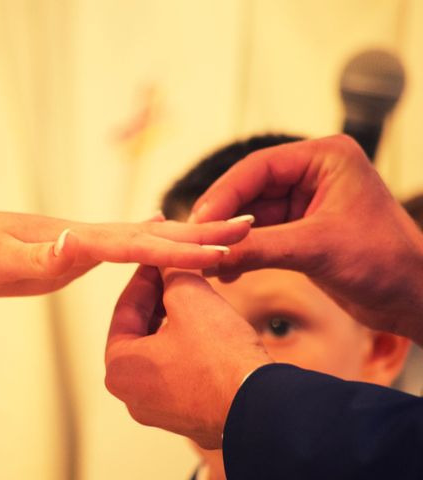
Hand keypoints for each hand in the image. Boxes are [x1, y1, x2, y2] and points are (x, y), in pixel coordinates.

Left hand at [0, 208, 251, 298]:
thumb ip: (39, 255)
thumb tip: (76, 241)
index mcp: (75, 238)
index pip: (139, 243)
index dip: (182, 248)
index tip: (224, 246)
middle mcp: (84, 234)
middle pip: (151, 231)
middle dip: (199, 232)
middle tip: (247, 225)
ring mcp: (78, 241)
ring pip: (142, 237)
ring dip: (183, 236)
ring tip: (220, 234)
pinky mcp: (69, 252)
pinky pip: (123, 248)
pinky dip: (152, 245)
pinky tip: (158, 244)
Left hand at [104, 265, 270, 448]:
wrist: (264, 407)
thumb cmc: (220, 356)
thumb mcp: (190, 297)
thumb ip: (171, 271)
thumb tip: (167, 256)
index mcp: (120, 369)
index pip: (126, 309)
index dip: (146, 277)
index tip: (160, 258)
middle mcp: (132, 396)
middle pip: (141, 331)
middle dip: (160, 299)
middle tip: (176, 273)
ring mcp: (160, 411)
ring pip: (162, 352)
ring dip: (175, 322)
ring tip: (196, 296)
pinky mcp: (188, 417)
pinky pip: (180, 372)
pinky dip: (190, 348)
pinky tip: (210, 329)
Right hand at [192, 135, 422, 343]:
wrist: (414, 298)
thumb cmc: (385, 263)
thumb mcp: (316, 250)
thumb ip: (259, 248)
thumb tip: (208, 254)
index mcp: (325, 158)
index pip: (259, 167)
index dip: (224, 193)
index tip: (199, 220)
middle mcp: (313, 175)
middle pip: (250, 190)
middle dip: (223, 218)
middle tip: (194, 240)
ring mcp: (306, 202)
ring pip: (251, 215)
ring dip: (230, 238)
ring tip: (208, 262)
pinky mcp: (301, 229)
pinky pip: (261, 235)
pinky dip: (244, 251)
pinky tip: (228, 270)